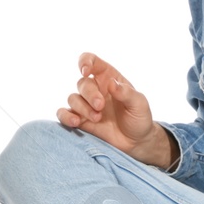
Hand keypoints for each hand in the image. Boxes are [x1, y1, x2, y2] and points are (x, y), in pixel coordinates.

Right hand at [57, 52, 171, 166]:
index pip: (91, 61)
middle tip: (100, 107)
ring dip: (82, 108)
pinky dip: (65, 116)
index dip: (85, 62)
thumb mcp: (139, 104)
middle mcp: (95, 89)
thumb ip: (126, 93)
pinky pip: (63, 113)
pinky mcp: (80, 120)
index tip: (85, 71)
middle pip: (82, 83)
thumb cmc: (139, 118)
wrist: (136, 142)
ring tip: (97, 119)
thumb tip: (111, 84)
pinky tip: (75, 122)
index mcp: (108, 78)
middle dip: (90, 95)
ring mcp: (86, 105)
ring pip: (72, 98)